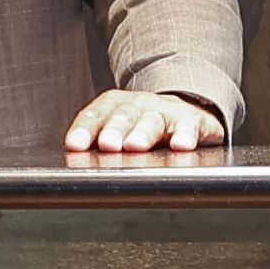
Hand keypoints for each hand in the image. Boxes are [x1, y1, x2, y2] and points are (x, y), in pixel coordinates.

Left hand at [65, 87, 226, 154]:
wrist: (186, 110)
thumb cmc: (143, 126)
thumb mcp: (118, 131)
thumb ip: (96, 144)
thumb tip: (77, 163)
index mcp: (114, 107)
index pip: (95, 115)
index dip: (84, 129)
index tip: (75, 144)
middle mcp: (139, 106)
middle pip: (123, 116)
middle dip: (114, 130)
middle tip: (108, 144)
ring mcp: (166, 111)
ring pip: (153, 120)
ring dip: (143, 133)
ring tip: (135, 145)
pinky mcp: (193, 121)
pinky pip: (190, 126)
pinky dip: (186, 135)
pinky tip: (181, 145)